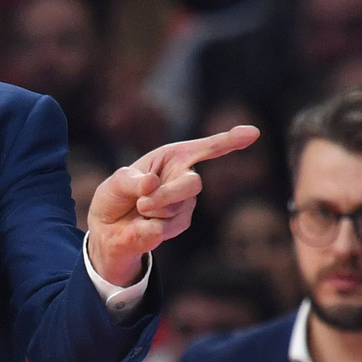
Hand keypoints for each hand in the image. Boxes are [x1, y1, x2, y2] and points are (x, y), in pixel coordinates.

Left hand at [86, 125, 260, 284]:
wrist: (108, 229)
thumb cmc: (114, 198)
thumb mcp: (114, 183)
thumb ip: (130, 180)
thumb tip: (151, 183)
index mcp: (170, 157)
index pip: (204, 148)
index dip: (229, 140)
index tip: (253, 132)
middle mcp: (183, 177)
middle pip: (192, 184)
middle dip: (167, 195)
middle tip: (142, 204)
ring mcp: (185, 202)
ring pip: (177, 209)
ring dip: (151, 211)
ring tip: (137, 209)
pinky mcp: (181, 223)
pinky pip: (166, 227)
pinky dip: (147, 226)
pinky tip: (142, 222)